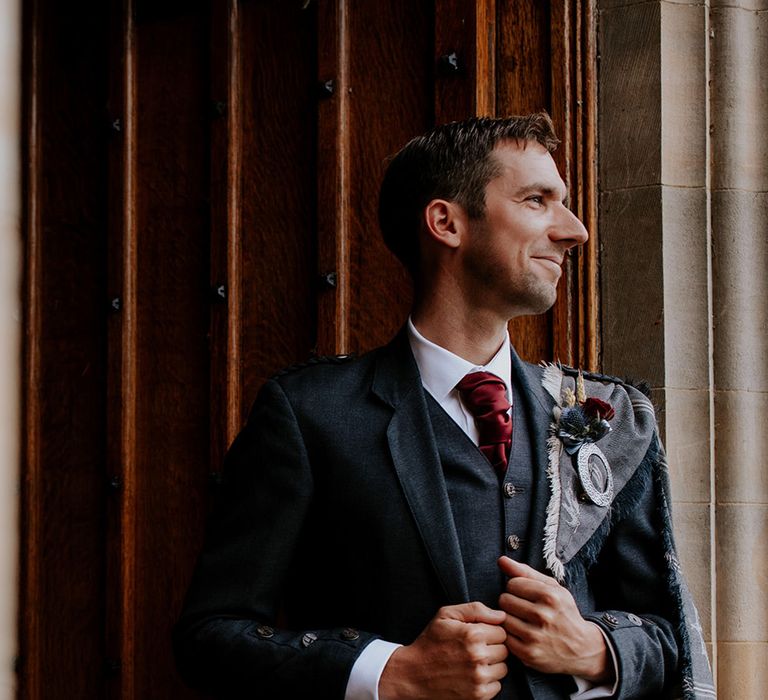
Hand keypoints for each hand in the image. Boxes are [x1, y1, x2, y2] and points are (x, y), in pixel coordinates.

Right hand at [378, 602, 508, 699]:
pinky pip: (497, 685)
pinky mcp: (478, 696)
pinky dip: (488, 681)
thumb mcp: (446, 615)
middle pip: (505, 650)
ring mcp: (479, 678)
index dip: (490, 631)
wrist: (414, 674)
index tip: (477, 634)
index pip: (502, 630)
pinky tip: (472, 675)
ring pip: (503, 668)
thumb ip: (475, 609)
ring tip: (472, 661)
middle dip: (492, 647)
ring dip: (492, 665)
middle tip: (474, 648)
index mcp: (473, 634)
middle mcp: (478, 657)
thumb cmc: (430, 642)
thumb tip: (501, 615)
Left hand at [497, 557, 610, 682]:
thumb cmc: (564, 613)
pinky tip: (522, 634)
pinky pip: (505, 637)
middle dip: (511, 602)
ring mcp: (535, 636)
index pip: (513, 584)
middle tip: (523, 609)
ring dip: (509, 619)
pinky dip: (510, 635)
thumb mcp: (553, 588)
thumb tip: (501, 560)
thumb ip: (525, 572)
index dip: (517, 588)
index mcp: (550, 596)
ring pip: (503, 618)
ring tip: (522, 621)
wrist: (582, 649)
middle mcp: (543, 616)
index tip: (525, 595)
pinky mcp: (528, 654)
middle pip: (504, 600)